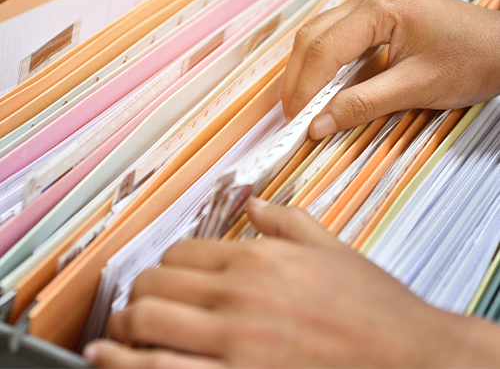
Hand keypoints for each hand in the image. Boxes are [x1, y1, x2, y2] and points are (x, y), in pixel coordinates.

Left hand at [83, 199, 499, 368]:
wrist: (412, 359)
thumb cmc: (374, 310)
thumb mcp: (330, 248)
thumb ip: (285, 220)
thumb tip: (254, 203)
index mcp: (258, 260)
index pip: (180, 253)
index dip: (166, 265)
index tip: (166, 276)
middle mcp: (240, 297)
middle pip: (155, 286)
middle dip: (138, 295)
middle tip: (137, 304)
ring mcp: (235, 344)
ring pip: (147, 326)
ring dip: (122, 330)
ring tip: (118, 335)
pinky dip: (130, 366)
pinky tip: (113, 363)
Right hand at [281, 0, 499, 138]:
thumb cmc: (474, 59)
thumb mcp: (416, 88)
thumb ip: (362, 105)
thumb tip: (320, 123)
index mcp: (383, 4)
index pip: (326, 48)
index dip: (305, 87)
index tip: (297, 118)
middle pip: (313, 36)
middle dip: (298, 78)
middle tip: (293, 114)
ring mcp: (372, 1)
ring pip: (318, 35)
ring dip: (306, 71)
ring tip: (303, 104)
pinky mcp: (375, 14)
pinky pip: (336, 37)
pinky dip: (324, 66)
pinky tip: (322, 87)